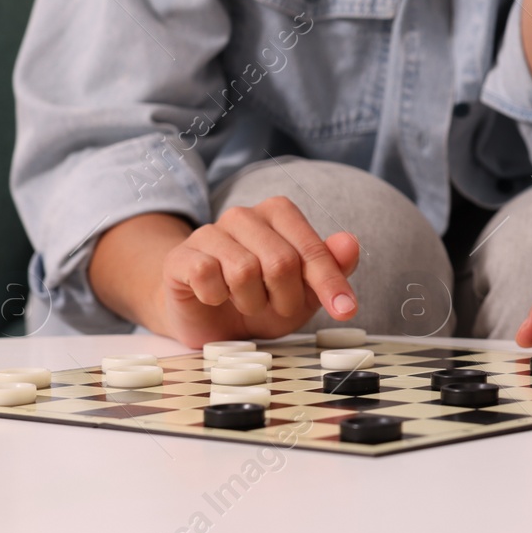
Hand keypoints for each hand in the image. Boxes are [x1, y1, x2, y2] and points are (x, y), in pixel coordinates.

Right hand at [159, 197, 360, 345]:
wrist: (209, 319)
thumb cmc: (261, 299)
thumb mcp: (304, 291)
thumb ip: (331, 266)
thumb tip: (350, 243)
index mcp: (278, 213)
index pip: (311, 247)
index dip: (330, 282)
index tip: (346, 309)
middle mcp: (244, 215)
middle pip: (281, 262)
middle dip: (286, 299)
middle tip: (276, 308)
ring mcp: (209, 232)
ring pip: (244, 271)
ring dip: (251, 302)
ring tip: (245, 302)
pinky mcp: (181, 255)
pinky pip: (207, 277)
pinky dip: (217, 298)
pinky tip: (215, 297)